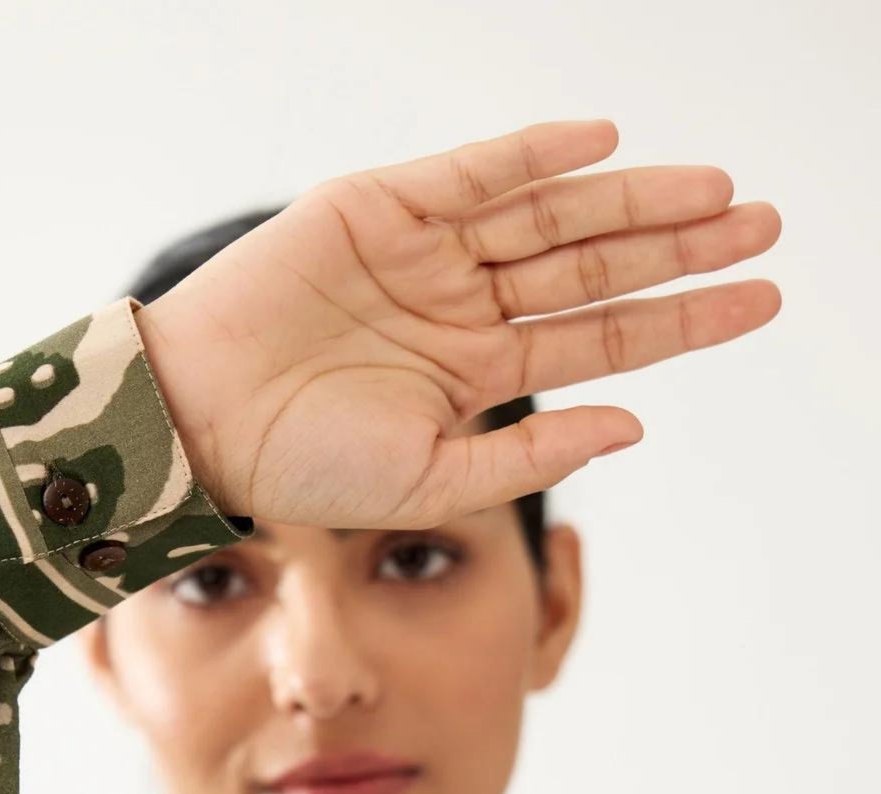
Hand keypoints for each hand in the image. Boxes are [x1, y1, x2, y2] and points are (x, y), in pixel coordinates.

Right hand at [136, 119, 780, 526]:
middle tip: (763, 227)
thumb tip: (632, 426)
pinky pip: (471, 175)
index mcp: (479, 373)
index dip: (682, 319)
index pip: (603, 338)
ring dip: (631, 199)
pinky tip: (603, 144)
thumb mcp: (431, 480)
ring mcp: (427, 253)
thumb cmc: (303, 469)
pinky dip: (532, 156)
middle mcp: (465, 306)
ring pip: (549, 215)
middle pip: (594, 267)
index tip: (758, 300)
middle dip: (678, 247)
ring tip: (715, 192)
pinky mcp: (379, 208)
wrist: (199, 426)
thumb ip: (530, 457)